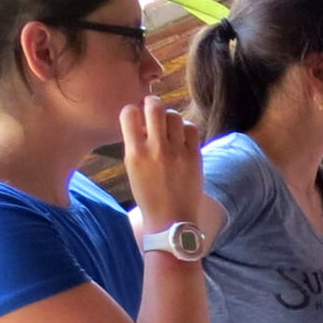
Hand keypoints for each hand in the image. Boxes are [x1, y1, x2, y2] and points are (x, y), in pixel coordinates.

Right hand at [121, 97, 204, 232]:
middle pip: (154, 107)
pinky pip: (191, 128)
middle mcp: (156, 150)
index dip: (132, 110)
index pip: (128, 113)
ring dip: (169, 117)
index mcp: (135, 153)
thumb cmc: (148, 194)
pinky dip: (185, 128)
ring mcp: (177, 152)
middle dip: (152, 103)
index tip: (136, 115)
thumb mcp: (132, 168)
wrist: (171, 219)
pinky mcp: (194, 157)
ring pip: (174, 115)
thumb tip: (141, 117)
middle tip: (152, 108)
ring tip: (168, 127)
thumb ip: (135, 143)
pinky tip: (181, 137)